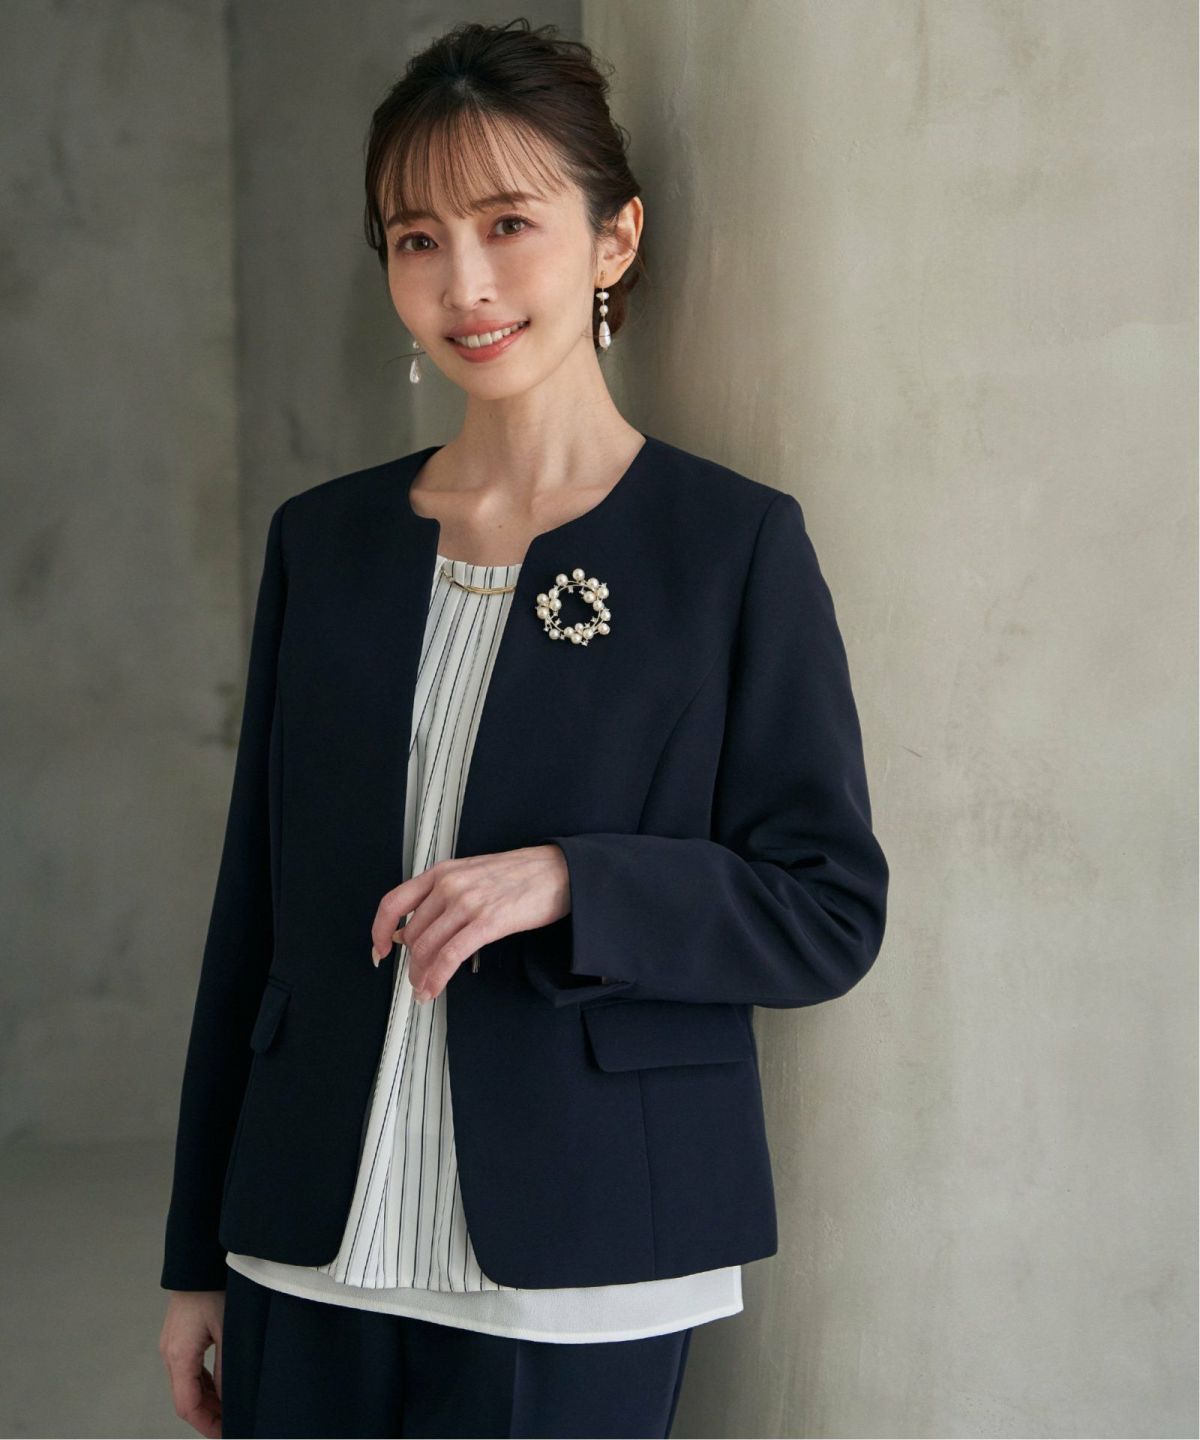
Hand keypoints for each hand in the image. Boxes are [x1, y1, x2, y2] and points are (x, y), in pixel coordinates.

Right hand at [159, 1290, 224, 1437]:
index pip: (187, 1405)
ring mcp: (172, 1346)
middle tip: (232, 1424)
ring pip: (187, 1385)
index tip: (225, 1433)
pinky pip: (189, 1370)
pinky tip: (221, 1387)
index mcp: (179, 1356)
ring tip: (231, 1409)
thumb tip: (231, 1398)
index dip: (206, 1424)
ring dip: (207, 1400)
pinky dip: (204, 1383)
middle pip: (185, 1398)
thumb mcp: (227, 1330)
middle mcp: (170, 1354)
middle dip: (208, 1415)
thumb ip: (227, 1367)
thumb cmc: (212, 1290)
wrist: (197, 1262)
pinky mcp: (178, 1338)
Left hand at [369, 844, 570, 1001]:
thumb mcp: (471, 875)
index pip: (394, 902)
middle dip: (411, 963)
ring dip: (421, 975)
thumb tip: (416, 927)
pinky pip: (450, 956)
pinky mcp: (488, 921)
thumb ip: (442, 896)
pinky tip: (434, 988)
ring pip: (426, 948)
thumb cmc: (520, 874)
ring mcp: (467, 902)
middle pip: (411, 934)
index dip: (378, 931)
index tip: (379, 949)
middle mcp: (449, 885)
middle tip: (416, 977)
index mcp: (443, 872)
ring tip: (424, 988)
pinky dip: (437, 978)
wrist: (557, 870)